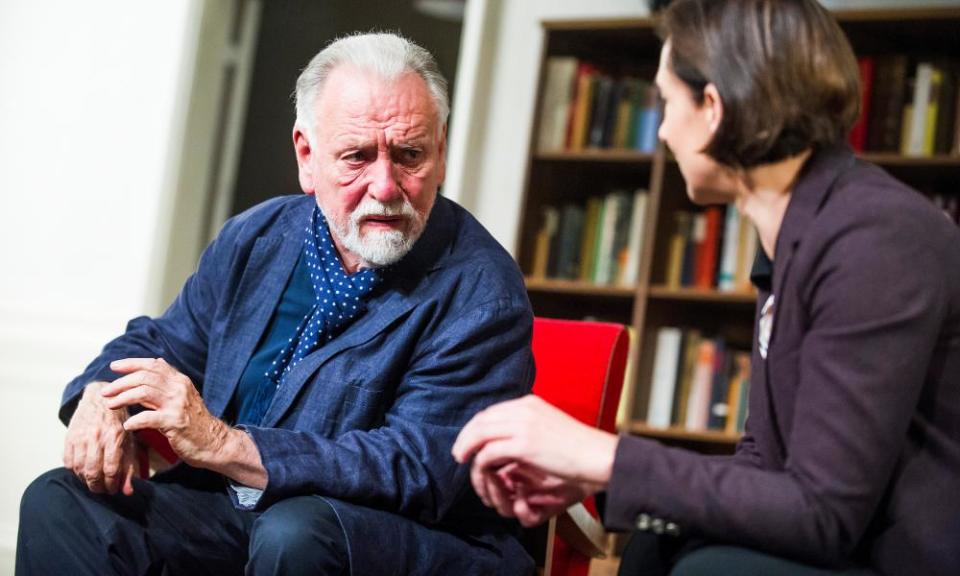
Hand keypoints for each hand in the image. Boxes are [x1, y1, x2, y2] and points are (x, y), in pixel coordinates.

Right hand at [63, 381, 137, 494]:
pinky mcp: (69, 436)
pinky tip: (82, 472)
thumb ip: (129, 467)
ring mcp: (81, 436)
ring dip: (85, 480)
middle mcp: (96, 437)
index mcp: (114, 437)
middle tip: (102, 490)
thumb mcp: (129, 441)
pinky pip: (67, 461)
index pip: (111, 469)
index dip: (112, 484)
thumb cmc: (118, 422)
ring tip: (92, 483)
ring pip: (78, 468)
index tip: (113, 490)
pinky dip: (73, 470)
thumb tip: (128, 492)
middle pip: (93, 471)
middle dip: (97, 486)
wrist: (100, 399)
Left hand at [101, 358, 228, 467]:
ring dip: (123, 398)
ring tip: (110, 405)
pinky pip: (148, 418)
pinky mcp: (175, 422)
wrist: (213, 442)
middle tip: (106, 391)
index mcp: (180, 381)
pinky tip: (128, 425)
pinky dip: (134, 421)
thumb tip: (157, 361)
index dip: (131, 363)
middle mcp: (179, 388)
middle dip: (121, 383)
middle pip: (145, 377)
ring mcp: (177, 405)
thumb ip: (169, 381)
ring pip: (143, 393)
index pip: (153, 364)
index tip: (114, 366)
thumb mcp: (185, 395)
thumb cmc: (195, 421)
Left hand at [452, 395, 618, 522]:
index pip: (493, 411)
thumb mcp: (550, 427)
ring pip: (480, 432)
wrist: (597, 456)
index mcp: (530, 403)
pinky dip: (480, 462)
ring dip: (467, 447)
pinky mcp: (523, 445)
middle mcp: (524, 409)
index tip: (469, 439)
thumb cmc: (578, 448)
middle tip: (458, 452)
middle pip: (482, 419)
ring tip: (461, 459)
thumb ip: (530, 426)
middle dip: (466, 435)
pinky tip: (479, 470)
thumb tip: (510, 437)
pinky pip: (489, 452)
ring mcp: (523, 425)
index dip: (476, 426)